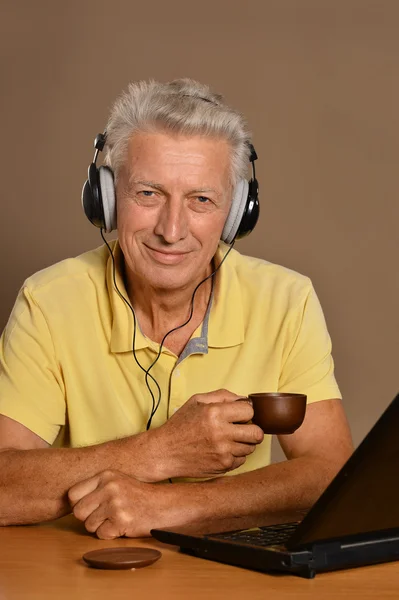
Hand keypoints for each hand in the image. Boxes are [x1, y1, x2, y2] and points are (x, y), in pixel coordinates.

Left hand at [68, 469, 183, 538]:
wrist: (162, 504)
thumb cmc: (137, 496)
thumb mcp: (116, 481)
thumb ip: (96, 487)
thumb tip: (70, 501)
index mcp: (106, 475)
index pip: (73, 493)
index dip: (78, 504)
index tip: (88, 506)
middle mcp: (109, 487)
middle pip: (78, 511)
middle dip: (87, 518)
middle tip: (102, 515)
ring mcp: (115, 504)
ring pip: (88, 525)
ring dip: (100, 526)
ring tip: (115, 518)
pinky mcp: (120, 521)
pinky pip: (101, 534)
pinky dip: (110, 534)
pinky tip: (122, 525)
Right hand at [149, 389, 263, 480]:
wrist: (165, 452)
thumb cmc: (180, 425)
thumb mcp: (196, 401)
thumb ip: (222, 396)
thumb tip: (243, 399)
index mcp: (215, 413)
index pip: (249, 411)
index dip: (245, 411)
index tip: (238, 414)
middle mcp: (221, 433)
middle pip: (256, 432)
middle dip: (251, 428)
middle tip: (241, 428)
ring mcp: (223, 452)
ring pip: (251, 447)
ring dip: (243, 442)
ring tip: (228, 439)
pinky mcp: (223, 466)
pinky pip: (242, 459)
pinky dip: (235, 455)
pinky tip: (222, 450)